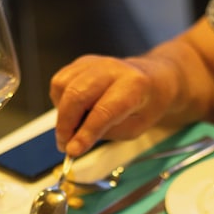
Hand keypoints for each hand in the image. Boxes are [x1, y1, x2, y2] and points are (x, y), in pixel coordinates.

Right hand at [50, 54, 176, 155]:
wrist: (153, 79)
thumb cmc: (145, 105)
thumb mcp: (134, 128)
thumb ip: (105, 133)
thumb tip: (74, 142)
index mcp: (133, 85)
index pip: (103, 111)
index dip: (86, 133)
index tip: (73, 151)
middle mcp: (112, 69)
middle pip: (76, 94)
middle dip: (65, 124)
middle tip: (65, 145)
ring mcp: (95, 63)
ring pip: (62, 86)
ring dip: (61, 113)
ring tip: (73, 127)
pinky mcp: (82, 63)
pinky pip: (60, 82)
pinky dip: (60, 101)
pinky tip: (73, 111)